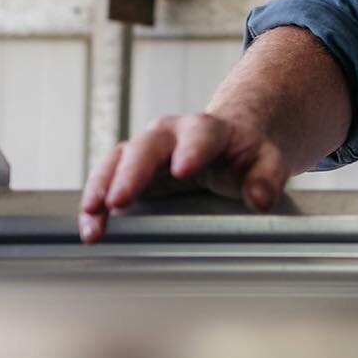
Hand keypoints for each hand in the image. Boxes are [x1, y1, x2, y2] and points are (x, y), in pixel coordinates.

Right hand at [78, 112, 289, 243]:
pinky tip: (91, 227)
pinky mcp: (128, 170)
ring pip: (118, 160)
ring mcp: (145, 150)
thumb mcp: (266, 162)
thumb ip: (267, 177)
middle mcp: (170, 134)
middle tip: (119, 199)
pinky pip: (106, 180)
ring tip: (94, 218)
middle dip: (132, 172)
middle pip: (147, 145)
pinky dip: (95, 202)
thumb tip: (259, 198)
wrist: (227, 146)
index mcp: (208, 129)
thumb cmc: (245, 156)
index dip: (191, 149)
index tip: (182, 169)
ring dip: (102, 189)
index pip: (200, 135)